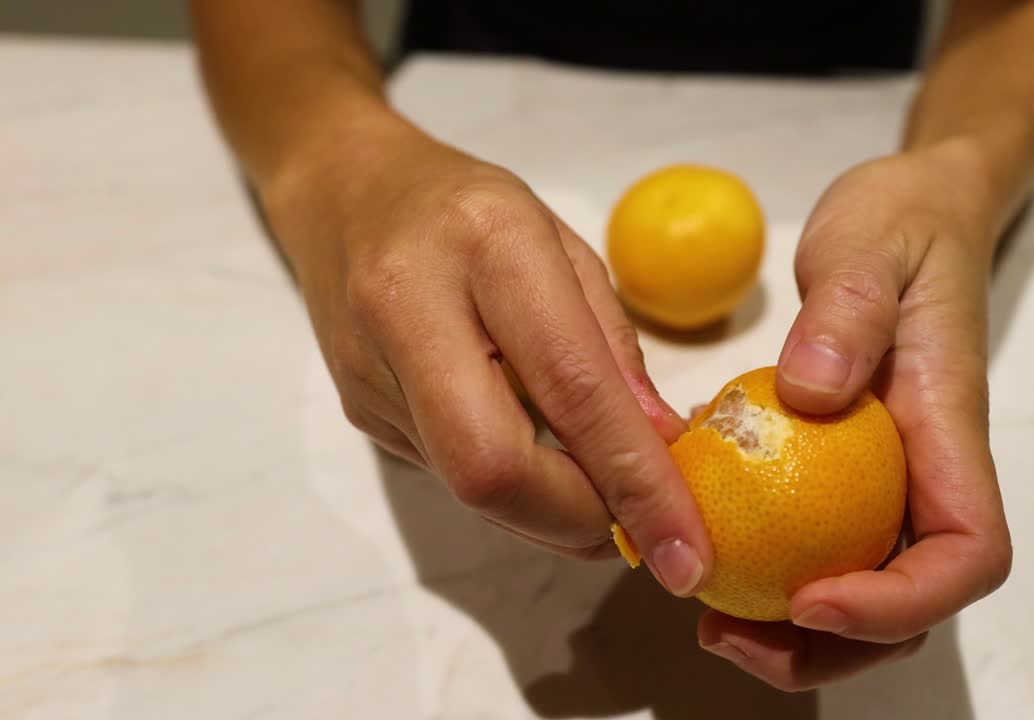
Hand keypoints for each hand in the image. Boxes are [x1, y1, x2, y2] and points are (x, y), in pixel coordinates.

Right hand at [264, 118, 712, 595]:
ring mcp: (371, 368)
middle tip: (639, 531)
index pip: (571, 388)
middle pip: (492, 467)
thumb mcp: (564, 246)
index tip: (687, 548)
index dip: (635, 481)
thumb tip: (662, 452)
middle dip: (579, 520)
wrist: (346, 190)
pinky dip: (513, 490)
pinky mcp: (359, 410)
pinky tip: (543, 461)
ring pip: (470, 488)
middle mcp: (412, 307)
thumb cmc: (472, 210)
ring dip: (551, 514)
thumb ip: (613, 351)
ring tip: (603, 496)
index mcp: (490, 244)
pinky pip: (450, 475)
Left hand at [697, 146, 1012, 688]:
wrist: (917, 212)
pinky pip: (822, 542)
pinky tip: (706, 545)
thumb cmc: (903, 225)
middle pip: (915, 605)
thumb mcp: (868, 244)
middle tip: (726, 638)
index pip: (968, 553)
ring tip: (711, 624)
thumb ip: (847, 309)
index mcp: (948, 430)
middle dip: (834, 649)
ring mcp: (891, 477)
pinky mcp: (850, 469)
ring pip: (868, 590)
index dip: (901, 602)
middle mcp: (928, 472)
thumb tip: (810, 391)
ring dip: (797, 634)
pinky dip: (771, 570)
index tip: (813, 600)